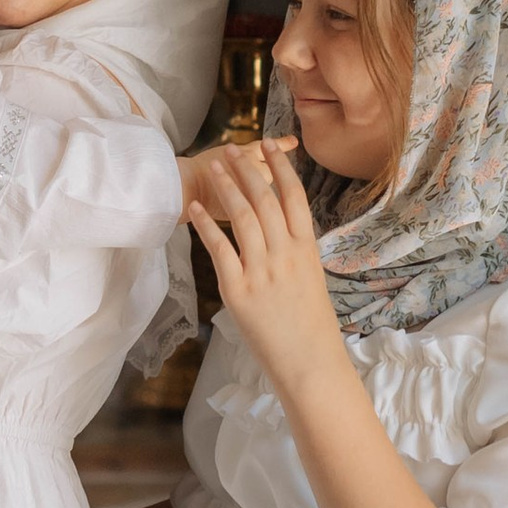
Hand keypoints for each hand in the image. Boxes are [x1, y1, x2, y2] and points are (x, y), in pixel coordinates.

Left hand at [188, 138, 348, 398]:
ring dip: (225, 188)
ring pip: (241, 217)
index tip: (266, 145)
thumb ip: (295, 251)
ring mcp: (261, 271)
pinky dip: (206, 225)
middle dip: (246, 169)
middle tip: (230, 149)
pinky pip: (219, 248)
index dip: (279, 167)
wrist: (309, 361)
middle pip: (264, 199)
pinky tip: (196, 208)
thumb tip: (282, 228)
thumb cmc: (310, 324)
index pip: (293, 196)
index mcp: (306, 249)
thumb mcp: (311, 278)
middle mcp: (286, 254)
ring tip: (213, 168)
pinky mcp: (238, 290)